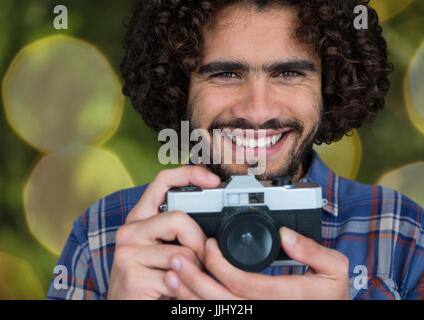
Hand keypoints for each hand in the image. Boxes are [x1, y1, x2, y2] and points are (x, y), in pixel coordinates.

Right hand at [107, 166, 220, 299]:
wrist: (125, 309)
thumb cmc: (149, 278)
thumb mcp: (162, 248)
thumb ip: (178, 231)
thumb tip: (213, 219)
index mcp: (140, 218)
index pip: (162, 181)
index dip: (189, 174)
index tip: (213, 180)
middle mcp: (130, 230)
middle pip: (179, 218)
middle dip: (199, 242)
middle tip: (200, 260)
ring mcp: (127, 252)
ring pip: (182, 251)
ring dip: (193, 269)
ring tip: (183, 277)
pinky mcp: (131, 275)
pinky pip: (176, 275)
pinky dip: (184, 286)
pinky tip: (172, 290)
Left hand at [164, 227, 350, 299]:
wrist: (328, 314)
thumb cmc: (330, 297)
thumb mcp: (334, 270)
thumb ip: (313, 251)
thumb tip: (286, 234)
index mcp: (283, 296)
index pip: (242, 283)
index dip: (219, 264)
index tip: (208, 244)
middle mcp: (264, 310)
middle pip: (220, 300)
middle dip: (193, 279)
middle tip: (175, 258)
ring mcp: (254, 317)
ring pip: (214, 312)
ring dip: (188, 295)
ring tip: (170, 274)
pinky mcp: (247, 317)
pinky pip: (217, 316)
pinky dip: (195, 306)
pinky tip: (181, 294)